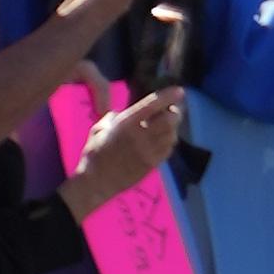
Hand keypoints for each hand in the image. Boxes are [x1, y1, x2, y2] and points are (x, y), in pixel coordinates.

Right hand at [67, 85, 187, 211]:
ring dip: (172, 127)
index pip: (152, 105)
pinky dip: (169, 141)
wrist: (96, 183)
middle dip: (173, 112)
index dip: (168, 96)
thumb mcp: (99, 129)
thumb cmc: (94, 154)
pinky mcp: (152, 164)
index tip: (179, 91)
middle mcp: (141, 136)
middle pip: (169, 120)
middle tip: (169, 110)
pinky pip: (169, 149)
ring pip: (172, 135)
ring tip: (165, 125)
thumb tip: (122, 113)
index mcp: (126, 124)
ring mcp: (149, 152)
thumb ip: (113, 117)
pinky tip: (162, 139)